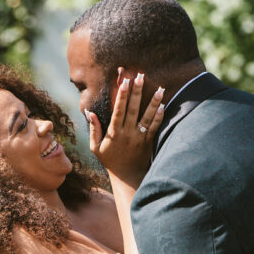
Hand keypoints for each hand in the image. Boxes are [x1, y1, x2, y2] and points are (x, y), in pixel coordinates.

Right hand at [87, 70, 164, 187]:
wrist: (128, 177)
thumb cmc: (110, 161)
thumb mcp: (96, 147)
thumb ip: (94, 129)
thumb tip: (90, 112)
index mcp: (114, 133)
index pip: (118, 111)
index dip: (122, 96)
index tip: (125, 81)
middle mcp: (127, 134)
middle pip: (133, 109)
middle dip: (137, 92)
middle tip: (140, 76)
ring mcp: (139, 138)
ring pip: (147, 117)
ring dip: (154, 102)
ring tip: (160, 89)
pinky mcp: (149, 142)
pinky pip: (155, 128)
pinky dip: (159, 117)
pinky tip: (163, 106)